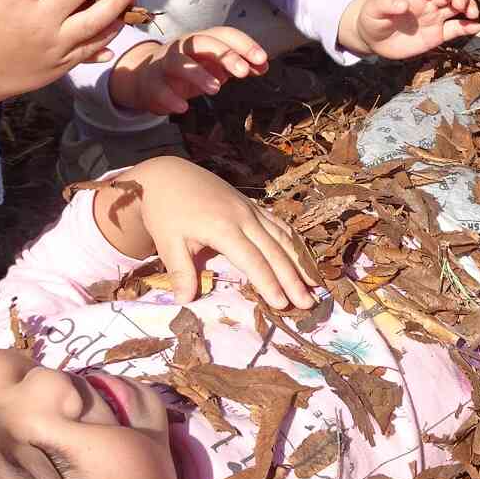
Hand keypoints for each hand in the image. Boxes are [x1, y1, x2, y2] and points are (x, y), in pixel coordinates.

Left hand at [97, 158, 320, 308]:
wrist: (168, 174)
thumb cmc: (165, 210)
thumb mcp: (167, 241)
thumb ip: (181, 271)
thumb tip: (185, 301)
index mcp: (223, 227)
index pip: (253, 260)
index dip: (269, 283)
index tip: (282, 304)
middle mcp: (243, 216)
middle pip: (274, 251)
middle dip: (293, 279)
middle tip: (308, 303)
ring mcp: (250, 208)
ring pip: (282, 236)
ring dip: (299, 262)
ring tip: (314, 284)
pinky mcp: (251, 205)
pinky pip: (278, 224)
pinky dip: (292, 241)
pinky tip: (302, 257)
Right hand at [108, 26, 268, 115]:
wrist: (146, 78)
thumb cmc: (186, 70)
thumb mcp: (213, 65)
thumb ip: (237, 65)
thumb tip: (264, 66)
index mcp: (201, 41)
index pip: (224, 35)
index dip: (244, 45)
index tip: (262, 59)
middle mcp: (182, 48)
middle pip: (202, 43)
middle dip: (224, 55)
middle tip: (244, 72)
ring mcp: (165, 65)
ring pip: (178, 62)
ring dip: (198, 74)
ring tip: (216, 88)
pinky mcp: (152, 84)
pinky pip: (159, 89)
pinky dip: (170, 98)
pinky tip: (183, 108)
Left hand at [340, 0, 479, 58]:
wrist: (373, 38)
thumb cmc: (372, 17)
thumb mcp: (374, 9)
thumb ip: (387, 3)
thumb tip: (403, 3)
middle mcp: (429, 2)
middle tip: (461, 5)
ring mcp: (435, 17)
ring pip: (458, 8)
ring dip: (468, 8)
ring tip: (473, 15)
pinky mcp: (438, 34)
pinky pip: (456, 29)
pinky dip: (468, 28)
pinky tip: (476, 28)